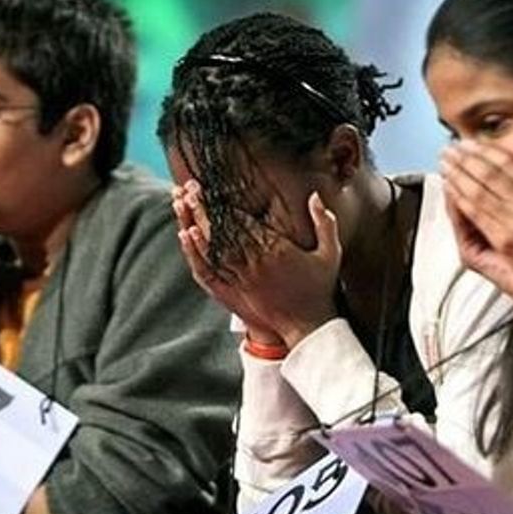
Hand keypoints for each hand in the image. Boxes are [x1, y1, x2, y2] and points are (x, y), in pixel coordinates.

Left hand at [173, 180, 340, 348]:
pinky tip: (187, 236)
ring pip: (211, 247)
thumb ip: (324, 222)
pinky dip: (197, 252)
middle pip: (221, 231)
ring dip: (195, 224)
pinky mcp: (236, 291)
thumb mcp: (331, 253)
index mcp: (276, 250)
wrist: (308, 326)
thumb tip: (315, 196)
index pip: (242, 221)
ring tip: (181, 205)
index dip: (223, 203)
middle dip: (203, 208)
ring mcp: (243, 278)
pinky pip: (210, 269)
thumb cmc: (319, 288)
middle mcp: (255, 262)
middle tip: (188, 189)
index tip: (209, 187)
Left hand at [441, 141, 512, 297]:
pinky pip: (475, 213)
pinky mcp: (501, 240)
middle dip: (466, 159)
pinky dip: (459, 197)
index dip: (486, 151)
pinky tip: (449, 186)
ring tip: (445, 162)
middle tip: (451, 147)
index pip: (509, 165)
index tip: (471, 142)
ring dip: (458, 174)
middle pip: (489, 175)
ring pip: (478, 192)